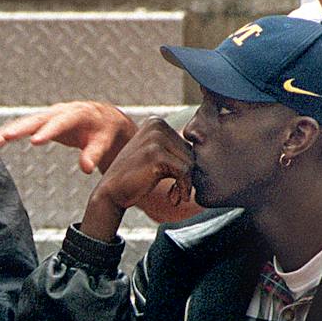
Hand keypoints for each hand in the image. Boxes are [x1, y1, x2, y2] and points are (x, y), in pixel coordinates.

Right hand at [0, 101, 138, 173]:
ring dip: (8, 131)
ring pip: (25, 122)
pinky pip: (23, 127)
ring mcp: (48, 116)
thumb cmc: (106, 131)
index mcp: (77, 114)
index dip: (48, 131)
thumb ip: (94, 154)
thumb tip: (85, 168)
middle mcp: (59, 112)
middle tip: (3, 138)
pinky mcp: (41, 123)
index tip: (35, 141)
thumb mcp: (104, 142)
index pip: (61, 122)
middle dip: (19, 129)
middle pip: (36, 120)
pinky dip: (8, 133)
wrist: (103, 119)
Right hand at [80, 117, 193, 240]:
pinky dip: (182, 188)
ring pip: (190, 162)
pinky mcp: (156, 154)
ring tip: (173, 195)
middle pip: (191, 152)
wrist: (111, 192)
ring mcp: (155, 138)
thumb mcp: (155, 156)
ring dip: (185, 184)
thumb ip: (175, 150)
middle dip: (186, 176)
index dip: (184, 166)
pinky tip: (172, 198)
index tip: (174, 183)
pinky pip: (184, 171)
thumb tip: (210, 151)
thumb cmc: (136, 178)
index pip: (188, 145)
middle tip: (175, 192)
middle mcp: (156, 125)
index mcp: (156, 122)